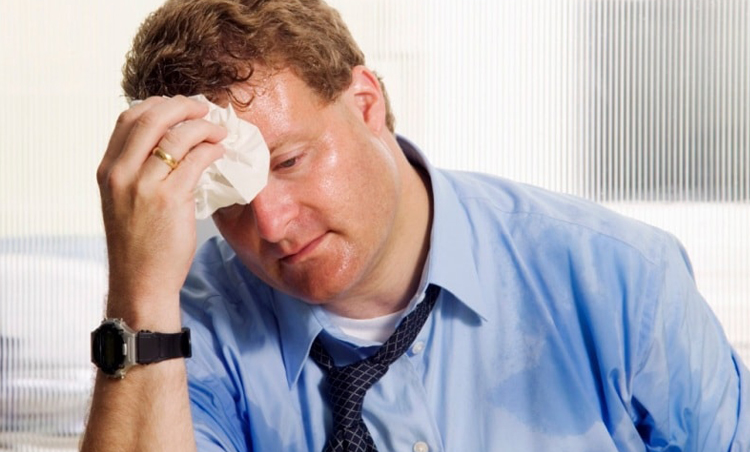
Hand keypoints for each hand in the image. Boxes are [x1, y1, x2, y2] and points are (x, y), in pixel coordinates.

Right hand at [97, 96, 226, 326]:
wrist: (141, 282)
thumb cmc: (139, 245)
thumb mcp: (125, 201)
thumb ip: (137, 171)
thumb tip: (171, 143)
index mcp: (108, 170)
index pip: (128, 119)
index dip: (157, 105)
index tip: (179, 107)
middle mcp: (120, 173)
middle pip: (151, 117)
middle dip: (182, 106)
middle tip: (204, 108)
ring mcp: (144, 185)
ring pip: (177, 136)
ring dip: (204, 127)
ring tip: (219, 132)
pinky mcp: (170, 199)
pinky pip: (196, 160)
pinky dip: (211, 150)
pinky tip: (220, 152)